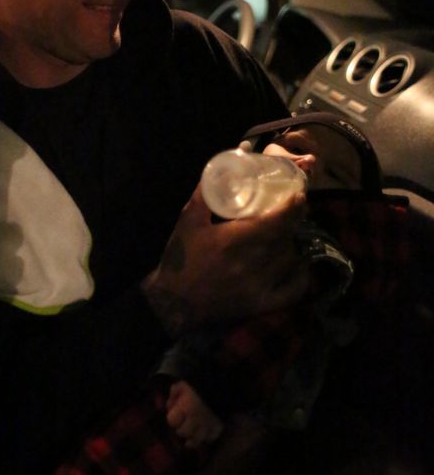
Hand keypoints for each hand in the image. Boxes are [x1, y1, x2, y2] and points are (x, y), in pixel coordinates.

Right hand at [142, 183, 308, 334]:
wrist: (173, 302)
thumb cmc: (181, 259)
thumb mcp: (188, 221)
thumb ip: (204, 194)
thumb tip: (221, 170)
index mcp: (235, 240)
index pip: (276, 221)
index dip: (292, 207)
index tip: (299, 196)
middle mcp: (251, 263)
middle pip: (286, 238)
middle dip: (293, 222)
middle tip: (293, 211)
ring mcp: (260, 286)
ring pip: (291, 260)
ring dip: (292, 246)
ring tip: (287, 237)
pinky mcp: (262, 304)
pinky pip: (293, 290)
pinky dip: (300, 276)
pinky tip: (296, 265)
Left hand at [166, 380, 222, 448]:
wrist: (224, 384)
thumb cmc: (200, 384)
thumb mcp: (184, 384)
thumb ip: (174, 394)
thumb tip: (169, 406)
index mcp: (186, 407)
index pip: (172, 421)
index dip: (173, 418)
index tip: (176, 415)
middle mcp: (195, 420)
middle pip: (182, 433)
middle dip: (181, 428)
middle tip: (184, 423)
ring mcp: (207, 426)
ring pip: (195, 441)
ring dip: (192, 437)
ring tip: (192, 432)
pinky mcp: (219, 428)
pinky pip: (210, 439)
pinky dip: (206, 437)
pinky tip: (203, 433)